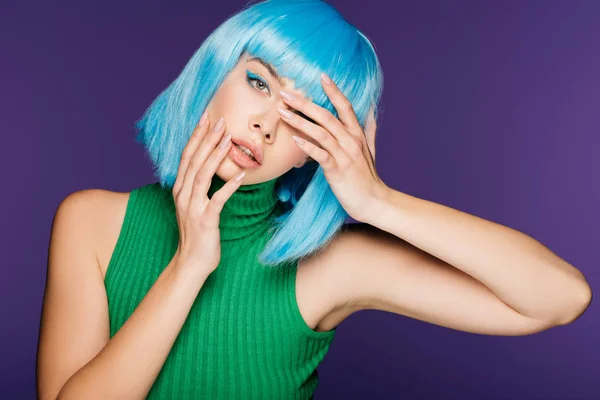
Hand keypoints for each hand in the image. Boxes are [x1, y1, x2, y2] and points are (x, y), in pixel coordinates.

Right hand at [171, 113, 244, 276]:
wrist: (191, 262)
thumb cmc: (197, 232)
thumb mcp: (194, 205)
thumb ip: (198, 186)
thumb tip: (211, 166)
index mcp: (180, 188)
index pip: (187, 156)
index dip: (196, 136)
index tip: (206, 118)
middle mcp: (183, 194)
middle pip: (194, 160)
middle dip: (206, 138)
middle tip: (219, 120)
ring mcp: (192, 207)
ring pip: (202, 175)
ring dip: (215, 155)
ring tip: (228, 138)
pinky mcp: (205, 220)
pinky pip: (217, 199)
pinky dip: (228, 186)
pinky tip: (240, 175)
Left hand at [277, 73, 387, 222]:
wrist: (374, 201)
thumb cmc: (368, 177)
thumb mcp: (370, 149)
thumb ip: (369, 129)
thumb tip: (371, 109)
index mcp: (357, 134)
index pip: (345, 106)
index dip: (334, 90)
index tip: (321, 76)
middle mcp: (351, 141)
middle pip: (327, 116)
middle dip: (305, 103)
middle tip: (286, 93)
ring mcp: (345, 155)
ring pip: (321, 132)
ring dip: (300, 121)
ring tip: (282, 113)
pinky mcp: (338, 170)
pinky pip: (321, 155)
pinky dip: (308, 147)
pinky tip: (295, 140)